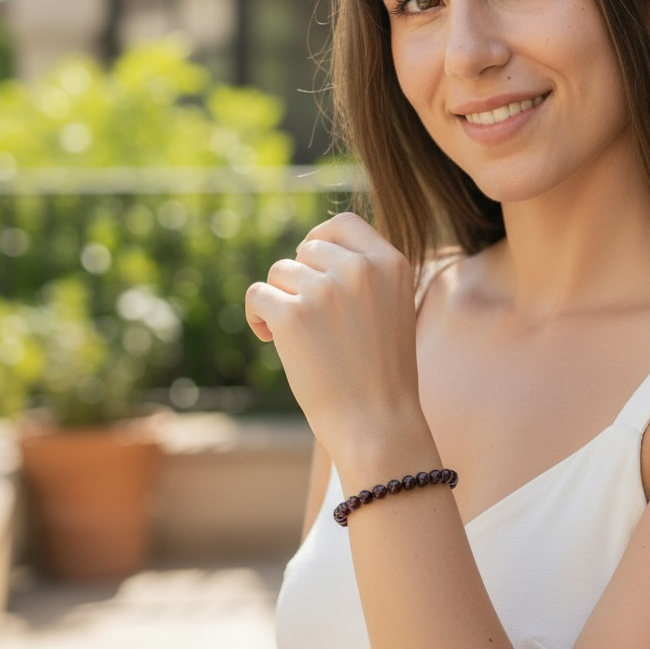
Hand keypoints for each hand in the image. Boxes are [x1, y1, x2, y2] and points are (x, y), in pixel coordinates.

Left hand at [245, 213, 421, 452]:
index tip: (310, 263)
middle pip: (307, 249)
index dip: (320, 240)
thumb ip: (365, 274)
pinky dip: (257, 316)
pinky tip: (270, 339)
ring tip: (296, 336)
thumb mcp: (392, 308)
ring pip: (280, 272)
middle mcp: (361, 269)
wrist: (378, 424)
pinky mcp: (293, 316)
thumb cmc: (383, 373)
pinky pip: (257, 295)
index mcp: (392, 263)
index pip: (343, 224)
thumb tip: (313, 247)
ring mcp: (326, 291)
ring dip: (280, 300)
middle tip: (309, 319)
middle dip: (300, 279)